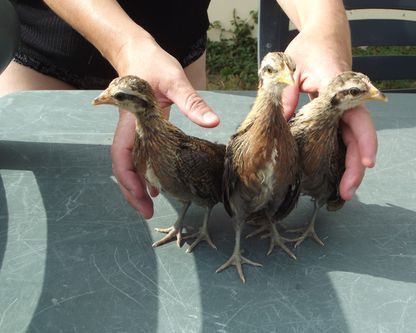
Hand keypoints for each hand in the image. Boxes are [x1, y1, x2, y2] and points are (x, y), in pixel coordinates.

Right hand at [111, 37, 218, 217]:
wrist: (136, 52)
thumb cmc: (152, 64)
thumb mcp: (174, 81)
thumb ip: (192, 102)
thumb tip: (212, 122)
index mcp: (132, 121)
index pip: (123, 156)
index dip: (130, 180)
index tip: (144, 199)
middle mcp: (129, 130)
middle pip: (123, 167)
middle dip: (132, 192)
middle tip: (147, 213)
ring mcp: (135, 131)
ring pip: (130, 164)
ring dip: (137, 185)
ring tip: (150, 206)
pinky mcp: (143, 130)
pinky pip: (140, 156)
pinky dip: (146, 172)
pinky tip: (157, 184)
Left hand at [283, 29, 377, 199]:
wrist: (323, 35)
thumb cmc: (308, 49)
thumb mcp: (291, 68)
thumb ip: (285, 94)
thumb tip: (277, 125)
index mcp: (340, 90)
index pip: (359, 118)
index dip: (365, 142)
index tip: (366, 163)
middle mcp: (348, 102)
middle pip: (359, 138)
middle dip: (356, 168)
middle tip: (346, 193)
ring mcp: (345, 110)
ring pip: (352, 141)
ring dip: (350, 166)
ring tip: (342, 192)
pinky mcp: (338, 115)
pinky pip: (343, 137)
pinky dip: (342, 156)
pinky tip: (335, 174)